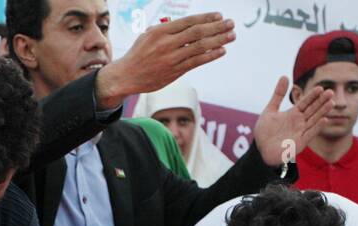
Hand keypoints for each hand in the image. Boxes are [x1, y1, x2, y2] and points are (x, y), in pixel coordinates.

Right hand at [94, 13, 234, 108]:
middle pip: (197, 32)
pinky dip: (210, 56)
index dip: (206, 18)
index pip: (189, 22)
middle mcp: (167, 44)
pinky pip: (196, 62)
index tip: (219, 16)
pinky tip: (221, 51)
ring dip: (218, 40)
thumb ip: (167, 29)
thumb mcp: (148, 35)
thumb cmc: (138, 54)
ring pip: (199, 47)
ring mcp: (171, 59)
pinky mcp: (174, 72)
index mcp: (161, 31)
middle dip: (217, 27)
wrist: (126, 76)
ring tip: (231, 36)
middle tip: (231, 24)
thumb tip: (187, 24)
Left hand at [253, 76, 333, 167]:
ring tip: (332, 103)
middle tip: (331, 92)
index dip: (312, 95)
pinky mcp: (300, 143)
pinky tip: (324, 119)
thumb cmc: (265, 132)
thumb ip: (277, 95)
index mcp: (293, 114)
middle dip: (321, 101)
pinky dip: (317, 127)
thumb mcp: (270, 110)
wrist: (260, 151)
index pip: (305, 102)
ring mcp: (300, 132)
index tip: (320, 87)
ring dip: (323, 112)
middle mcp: (299, 122)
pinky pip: (310, 134)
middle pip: (313, 109)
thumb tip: (284, 76)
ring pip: (314, 120)